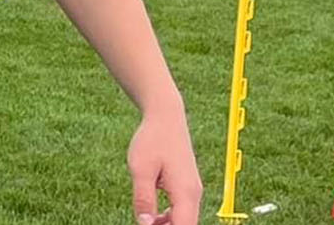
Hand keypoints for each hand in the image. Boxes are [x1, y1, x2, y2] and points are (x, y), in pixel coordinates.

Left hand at [128, 109, 201, 224]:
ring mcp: (192, 190)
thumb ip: (143, 199)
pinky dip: (169, 217)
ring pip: (184, 219)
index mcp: (185, 193)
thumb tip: (144, 224)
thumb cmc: (152, 141)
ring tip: (145, 222)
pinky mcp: (187, 186)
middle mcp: (193, 194)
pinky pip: (182, 210)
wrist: (166, 119)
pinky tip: (152, 216)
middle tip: (143, 224)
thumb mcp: (140, 170)